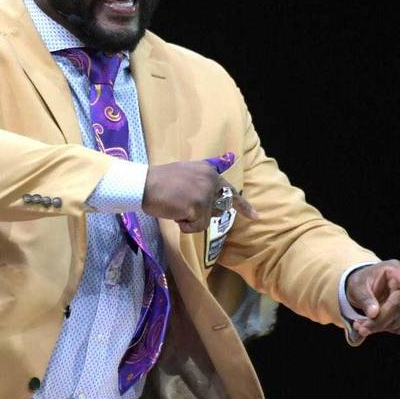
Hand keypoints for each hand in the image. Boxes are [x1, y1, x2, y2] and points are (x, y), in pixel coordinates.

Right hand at [143, 162, 258, 232]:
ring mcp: (205, 194)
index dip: (243, 206)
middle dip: (202, 214)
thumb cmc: (160, 180)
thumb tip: (222, 178)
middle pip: (217, 210)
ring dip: (190, 220)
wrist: (143, 184)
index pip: (230, 191)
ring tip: (175, 207)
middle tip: (185, 207)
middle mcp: (211, 181)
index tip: (255, 216)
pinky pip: (196, 227)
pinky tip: (174, 214)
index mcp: (209, 172)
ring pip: (206, 221)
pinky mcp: (198, 207)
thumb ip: (203, 177)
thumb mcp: (187, 171)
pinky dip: (184, 226)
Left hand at [345, 260, 399, 337]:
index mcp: (395, 270)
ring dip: (379, 327)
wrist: (368, 286)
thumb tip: (373, 313)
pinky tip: (373, 324)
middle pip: (399, 306)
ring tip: (362, 325)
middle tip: (361, 328)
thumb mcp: (357, 286)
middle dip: (379, 320)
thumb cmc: (363, 282)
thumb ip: (364, 298)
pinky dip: (385, 329)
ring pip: (399, 319)